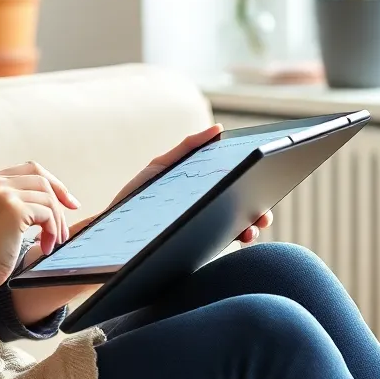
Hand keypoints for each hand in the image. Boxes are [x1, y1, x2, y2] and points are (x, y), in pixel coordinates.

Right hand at [0, 161, 81, 293]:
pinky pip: (47, 213)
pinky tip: (46, 246)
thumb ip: (15, 200)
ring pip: (47, 197)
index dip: (52, 183)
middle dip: (60, 198)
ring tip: (53, 241)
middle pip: (41, 178)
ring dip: (56, 221)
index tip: (67, 201)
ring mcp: (2, 193)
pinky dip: (53, 230)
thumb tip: (54, 196)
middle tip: (68, 219)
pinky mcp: (13, 208)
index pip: (29, 169)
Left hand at [107, 125, 272, 244]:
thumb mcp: (161, 167)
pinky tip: (234, 237)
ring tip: (250, 228)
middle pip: (243, 209)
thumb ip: (188, 148)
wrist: (113, 231)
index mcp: (204, 191)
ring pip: (237, 231)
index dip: (255, 183)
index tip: (266, 178)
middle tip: (264, 212)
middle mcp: (208, 212)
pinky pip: (220, 245)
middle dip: (260, 210)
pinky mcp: (195, 250)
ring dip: (250, 229)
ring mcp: (203, 232)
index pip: (236, 186)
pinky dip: (232, 241)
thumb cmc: (137, 196)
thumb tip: (219, 128)